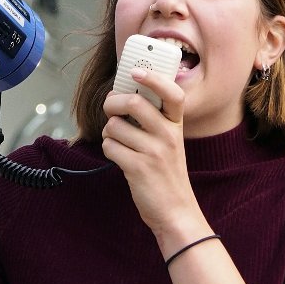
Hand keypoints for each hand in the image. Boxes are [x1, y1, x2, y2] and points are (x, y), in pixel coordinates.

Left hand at [99, 69, 200, 236]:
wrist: (175, 211)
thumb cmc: (166, 174)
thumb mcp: (170, 143)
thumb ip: (154, 121)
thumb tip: (124, 96)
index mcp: (176, 126)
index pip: (173, 93)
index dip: (153, 79)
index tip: (136, 72)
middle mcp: (168, 135)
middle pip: (134, 103)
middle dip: (113, 103)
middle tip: (111, 109)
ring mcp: (154, 152)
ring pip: (115, 126)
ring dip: (108, 132)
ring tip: (118, 142)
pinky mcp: (138, 168)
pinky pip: (109, 147)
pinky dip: (108, 150)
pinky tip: (119, 158)